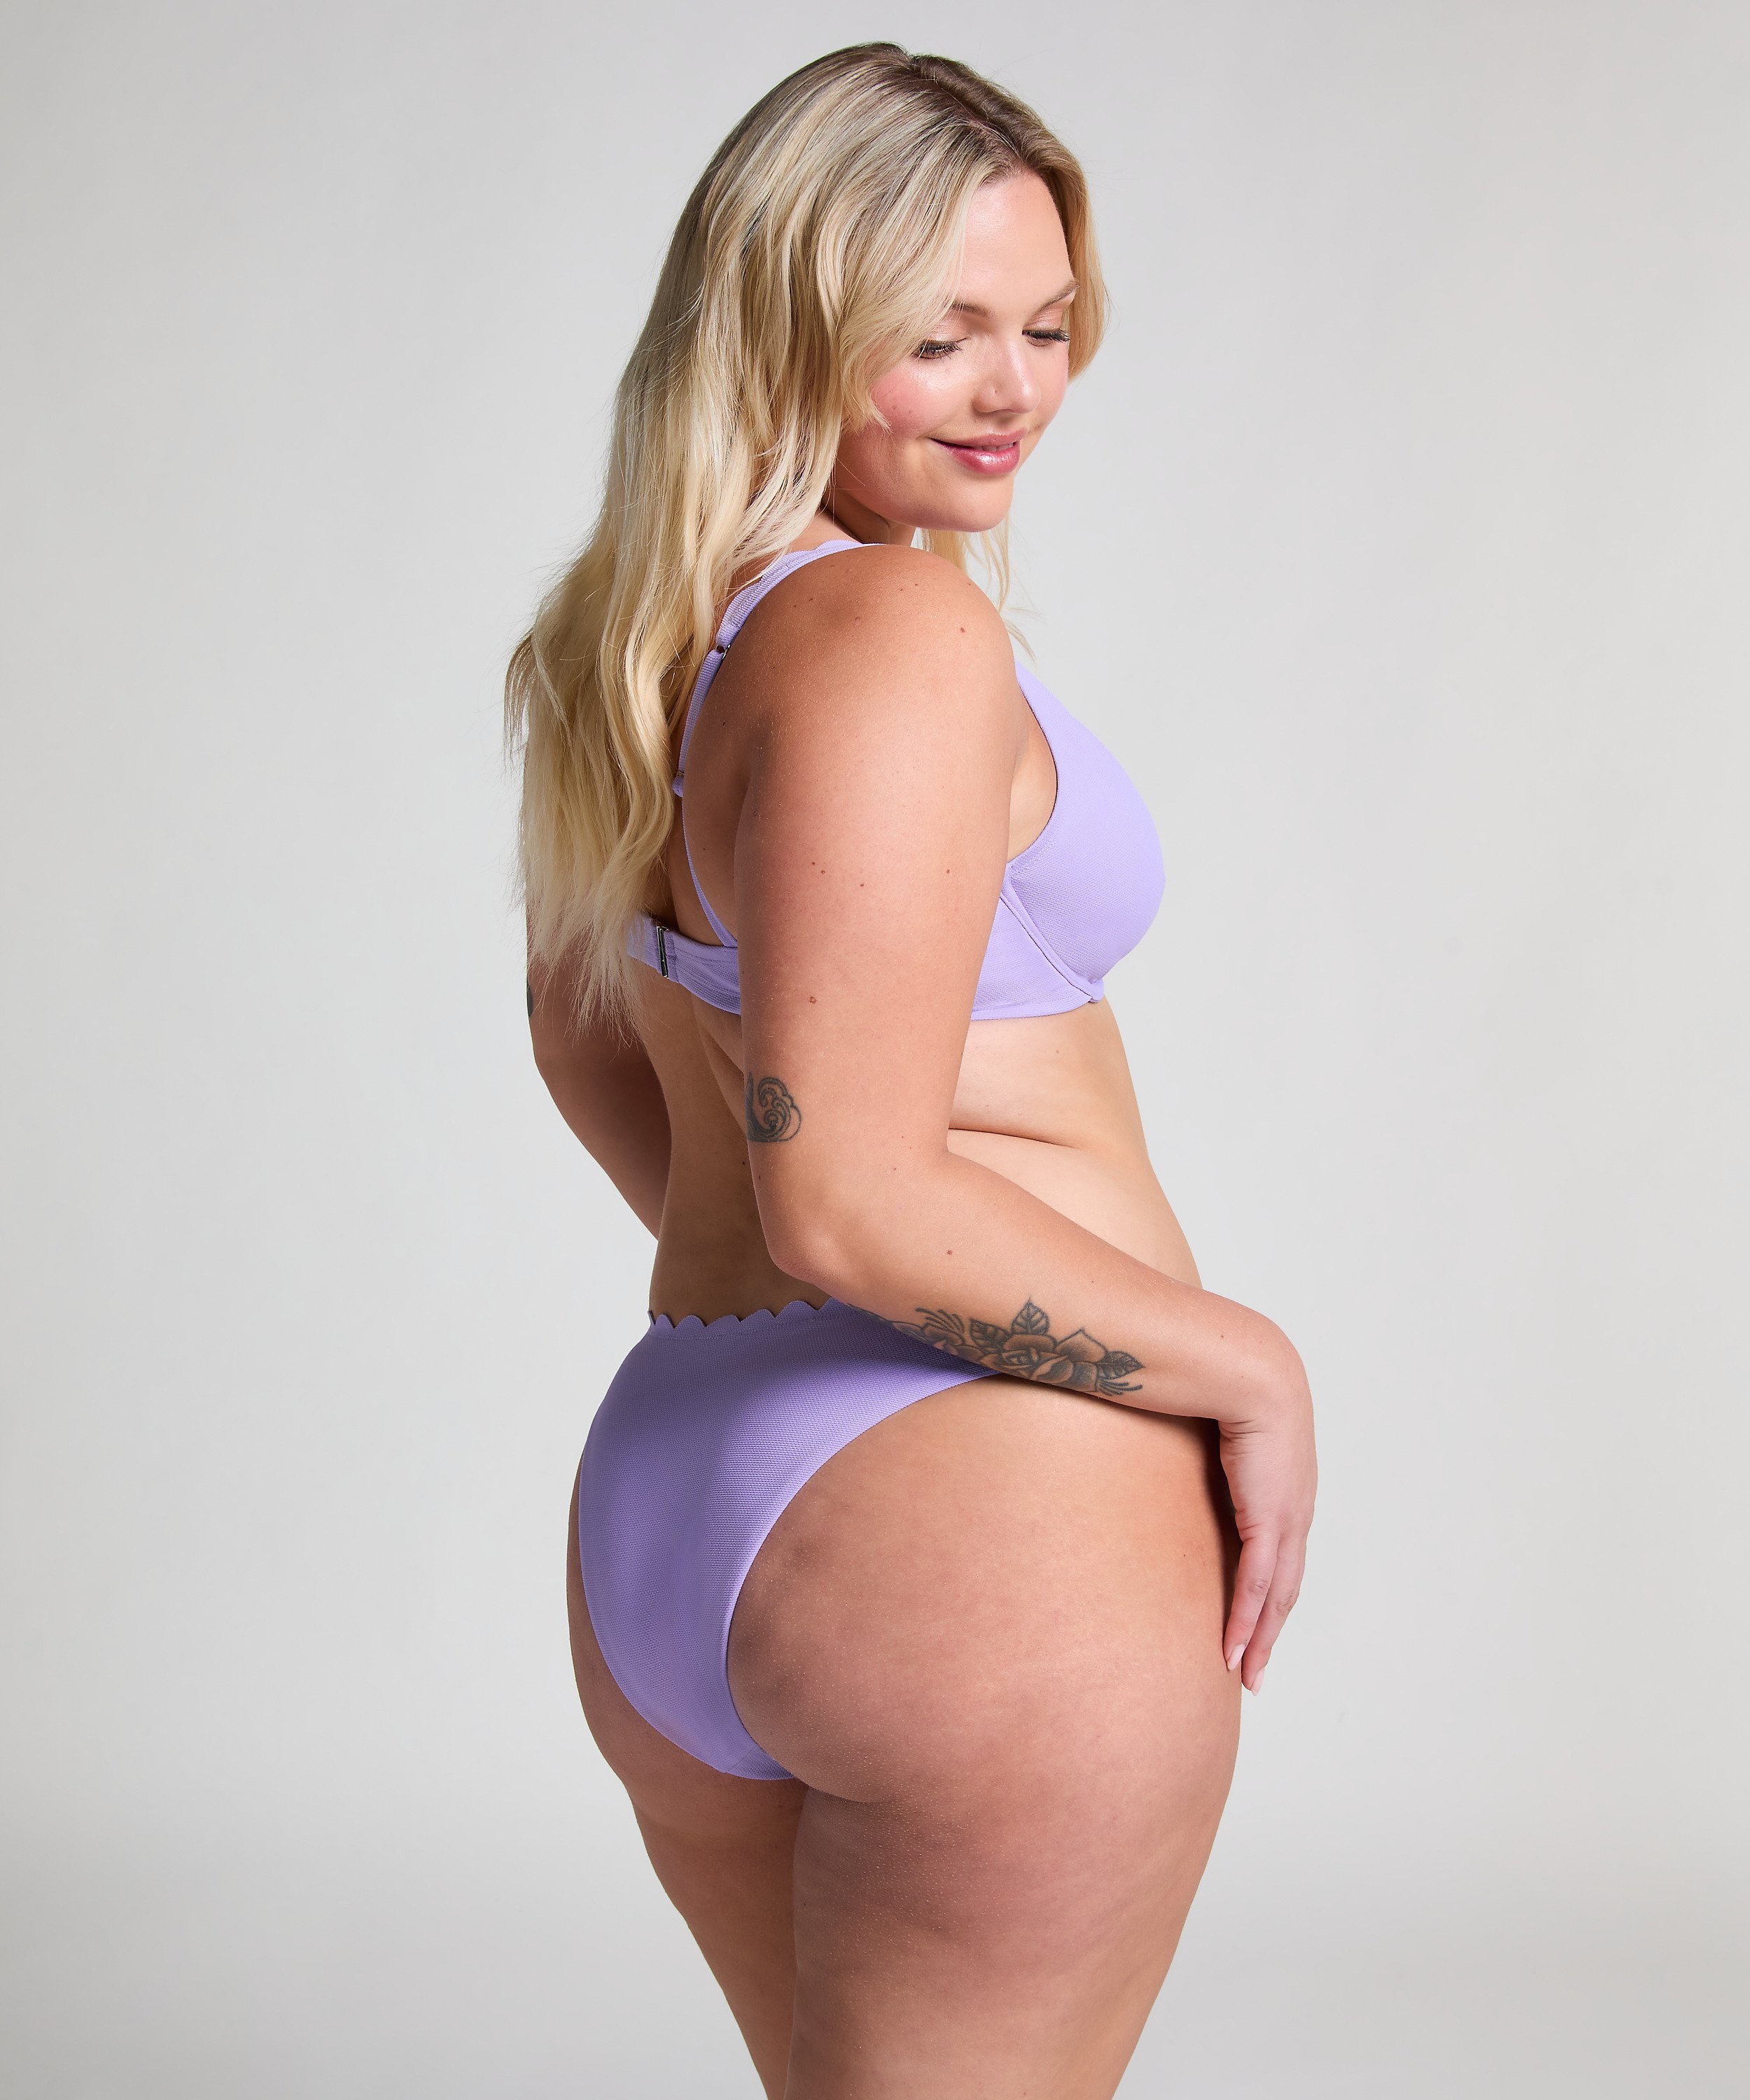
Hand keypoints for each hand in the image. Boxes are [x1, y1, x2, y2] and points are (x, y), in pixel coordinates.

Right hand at [1216, 1356, 1315, 1692]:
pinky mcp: (1270, 1521)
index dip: (1269, 1592)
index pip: (1280, 1552)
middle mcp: (1296, 1507)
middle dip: (1269, 1632)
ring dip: (1260, 1639)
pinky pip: (1257, 1585)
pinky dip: (1247, 1622)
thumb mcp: (1214, 1417)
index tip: (1255, 1623)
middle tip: (1253, 1671)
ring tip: (1245, 1675)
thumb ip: (1201, 1435)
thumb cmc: (1224, 1376)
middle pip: (1284, 1585)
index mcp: (1285, 1484)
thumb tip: (1170, 1424)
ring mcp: (1288, 1517)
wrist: (1247, 1364)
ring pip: (1276, 1596)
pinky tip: (1234, 1650)